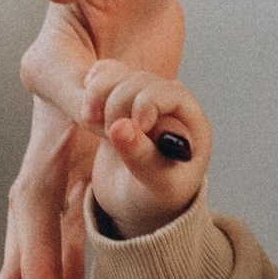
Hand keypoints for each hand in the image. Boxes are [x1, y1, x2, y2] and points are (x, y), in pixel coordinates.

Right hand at [0, 0, 183, 278]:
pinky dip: (69, 249)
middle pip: (31, 190)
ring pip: (44, 212)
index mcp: (53, 65)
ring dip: (35, 264)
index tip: (107, 125)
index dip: (88, 113)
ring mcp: (67, 133)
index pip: (67, 99)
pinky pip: (75, 207)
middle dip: (26, 249)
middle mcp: (51, 109)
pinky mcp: (89, 144)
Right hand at [74, 61, 211, 239]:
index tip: (134, 126)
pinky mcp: (118, 100)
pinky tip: (87, 110)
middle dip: (118, 105)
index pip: (170, 92)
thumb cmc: (157, 197)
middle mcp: (168, 103)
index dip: (147, 103)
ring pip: (117, 75)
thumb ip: (142, 157)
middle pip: (139, 81)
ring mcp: (141, 98)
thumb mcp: (157, 185)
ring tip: (91, 122)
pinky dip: (92, 86)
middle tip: (108, 137)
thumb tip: (120, 127)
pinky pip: (104, 76)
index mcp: (190, 122)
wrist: (137, 203)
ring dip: (99, 94)